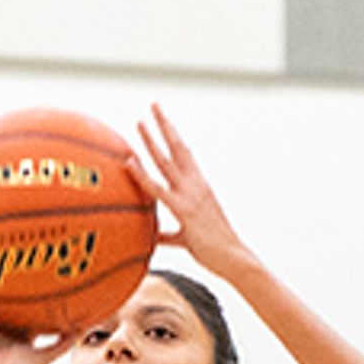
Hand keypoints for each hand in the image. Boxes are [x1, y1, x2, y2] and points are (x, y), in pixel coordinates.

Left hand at [134, 107, 250, 278]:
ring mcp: (190, 195)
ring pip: (166, 161)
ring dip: (152, 140)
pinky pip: (157, 189)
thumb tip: (154, 237)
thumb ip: (169, 234)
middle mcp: (195, 185)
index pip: (185, 154)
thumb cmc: (214, 251)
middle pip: (177, 148)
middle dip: (165, 125)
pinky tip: (129, 161)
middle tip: (154, 104)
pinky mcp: (184, 210)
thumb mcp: (188, 237)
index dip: (174, 135)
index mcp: (199, 187)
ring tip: (139, 121)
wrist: (234, 259)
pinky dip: (142, 175)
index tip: (164, 119)